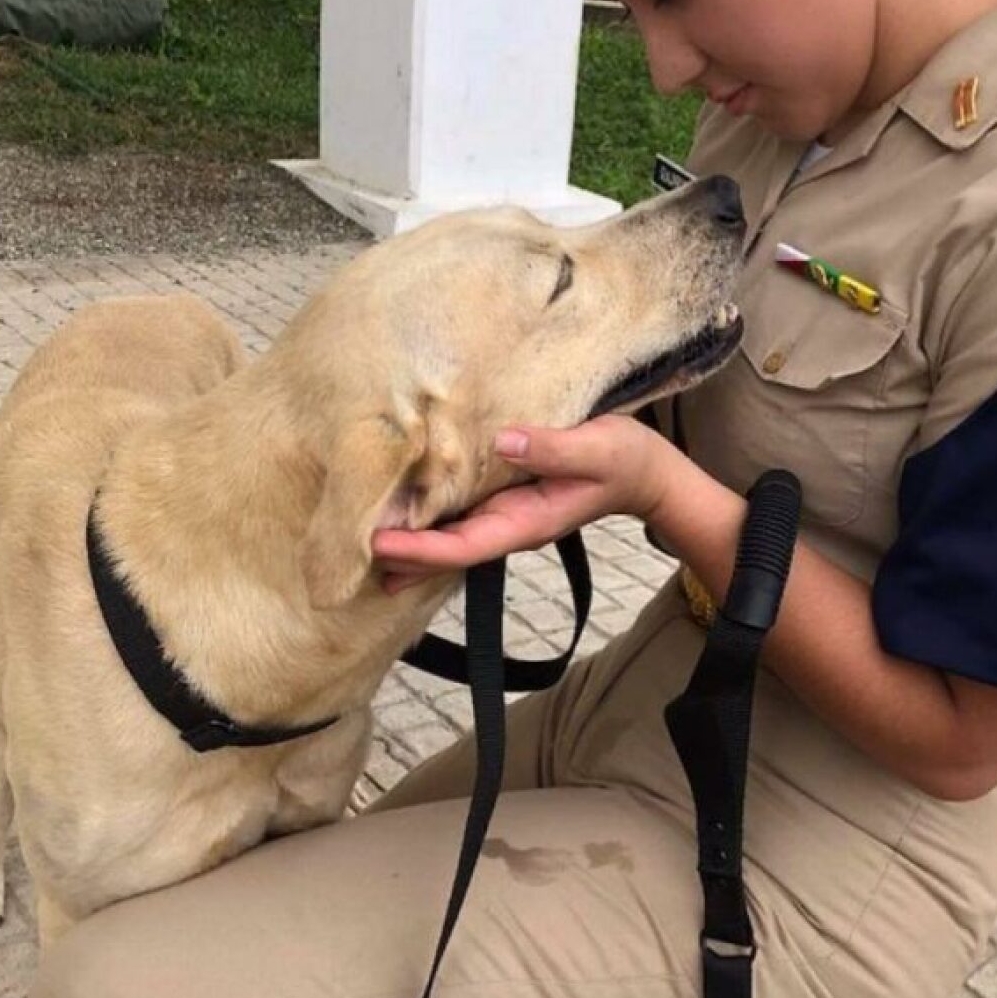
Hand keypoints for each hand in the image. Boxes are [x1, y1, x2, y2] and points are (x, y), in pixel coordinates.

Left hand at [372, 415, 677, 593]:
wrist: (647, 472)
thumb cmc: (625, 459)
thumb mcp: (598, 449)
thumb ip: (553, 448)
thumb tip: (504, 440)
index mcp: (526, 522)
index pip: (463, 546)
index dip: (420, 549)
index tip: (379, 544)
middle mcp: (509, 524)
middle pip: (446, 553)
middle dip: (401, 557)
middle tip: (349, 555)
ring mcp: (506, 514)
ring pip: (449, 537)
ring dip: (409, 542)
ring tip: (361, 542)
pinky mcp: (505, 498)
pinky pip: (460, 516)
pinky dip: (428, 520)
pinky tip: (402, 513)